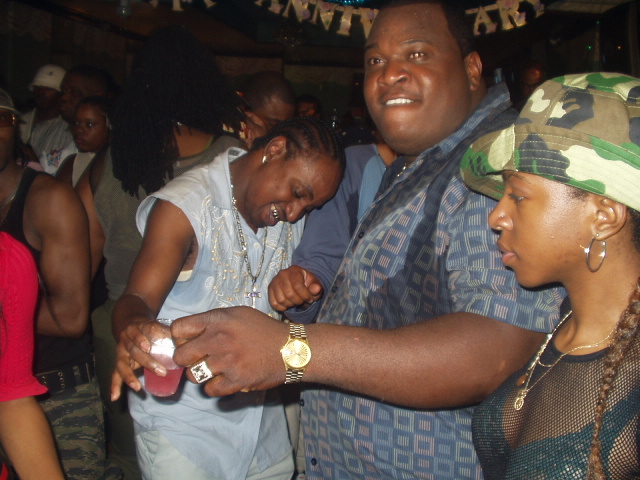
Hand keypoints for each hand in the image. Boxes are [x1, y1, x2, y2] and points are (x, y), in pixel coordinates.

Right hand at [110, 319, 171, 400]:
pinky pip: (115, 375)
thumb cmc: (149, 328)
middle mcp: (126, 341)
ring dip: (129, 376)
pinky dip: (115, 386)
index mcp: (135, 329)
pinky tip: (115, 397)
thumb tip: (186, 341)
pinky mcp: (119, 362)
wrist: (131, 325)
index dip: (140, 339)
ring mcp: (121, 352)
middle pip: (134, 351)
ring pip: (122, 364)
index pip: (136, 333)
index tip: (148, 347)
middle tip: (161, 371)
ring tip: (137, 387)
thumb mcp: (156, 325)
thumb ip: (168, 332)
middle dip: (147, 362)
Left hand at [171, 306, 287, 396]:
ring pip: (193, 375)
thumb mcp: (238, 314)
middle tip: (198, 360)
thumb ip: (213, 321)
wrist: (291, 348)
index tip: (188, 342)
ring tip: (215, 370)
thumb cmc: (263, 330)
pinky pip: (210, 390)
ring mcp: (227, 361)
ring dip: (201, 375)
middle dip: (186, 359)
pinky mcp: (235, 380)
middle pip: (180, 355)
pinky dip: (216, 388)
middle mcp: (219, 338)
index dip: (180, 338)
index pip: (179, 328)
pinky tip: (226, 380)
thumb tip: (188, 333)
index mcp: (218, 319)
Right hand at [268, 265, 322, 311]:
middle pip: (289, 294)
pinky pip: (274, 303)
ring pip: (281, 300)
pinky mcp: (270, 289)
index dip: (305, 296)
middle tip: (302, 301)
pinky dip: (282, 308)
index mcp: (294, 270)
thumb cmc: (308, 285)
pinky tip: (288, 304)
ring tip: (296, 302)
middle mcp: (282, 274)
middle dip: (298, 301)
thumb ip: (316, 287)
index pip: (298, 286)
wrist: (299, 284)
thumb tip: (316, 289)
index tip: (310, 299)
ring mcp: (274, 282)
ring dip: (291, 304)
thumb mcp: (314, 285)